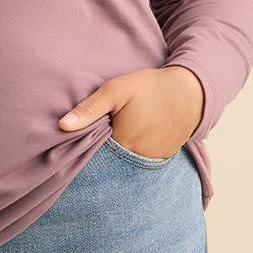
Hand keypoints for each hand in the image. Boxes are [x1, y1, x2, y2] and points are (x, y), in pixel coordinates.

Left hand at [57, 66, 203, 158]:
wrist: (190, 92)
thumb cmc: (150, 88)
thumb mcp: (116, 90)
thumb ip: (89, 108)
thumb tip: (62, 125)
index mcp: (122, 144)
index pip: (93, 157)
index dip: (84, 150)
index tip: (76, 145)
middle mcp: (137, 159)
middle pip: (109, 163)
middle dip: (100, 155)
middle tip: (98, 137)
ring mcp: (151, 161)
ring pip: (125, 164)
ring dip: (117, 156)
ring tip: (115, 138)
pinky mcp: (162, 158)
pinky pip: (141, 161)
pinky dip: (134, 154)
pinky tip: (132, 139)